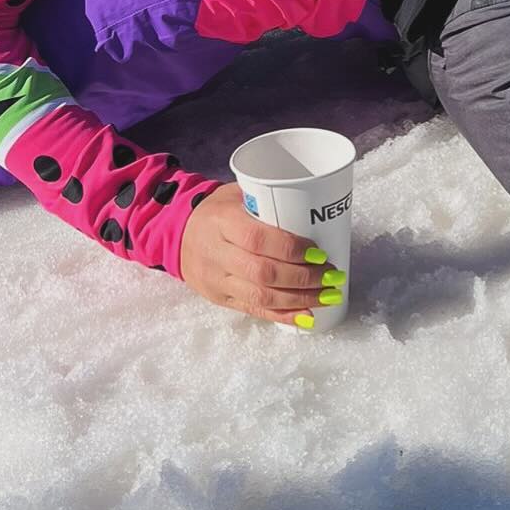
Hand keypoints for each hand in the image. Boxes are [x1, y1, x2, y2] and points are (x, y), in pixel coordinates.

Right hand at [180, 184, 342, 326]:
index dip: (290, 249)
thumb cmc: (217, 209)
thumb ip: (265, 201)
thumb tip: (313, 207)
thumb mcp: (235, 194)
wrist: (177, 234)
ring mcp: (217, 280)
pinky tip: (307, 315)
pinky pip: (254, 310)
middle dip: (303, 278)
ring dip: (300, 299)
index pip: (257, 239)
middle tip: (332, 275)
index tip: (319, 252)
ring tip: (328, 295)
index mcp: (222, 221)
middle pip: (263, 272)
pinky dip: (283, 315)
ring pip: (260, 296)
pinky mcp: (220, 299)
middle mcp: (217, 253)